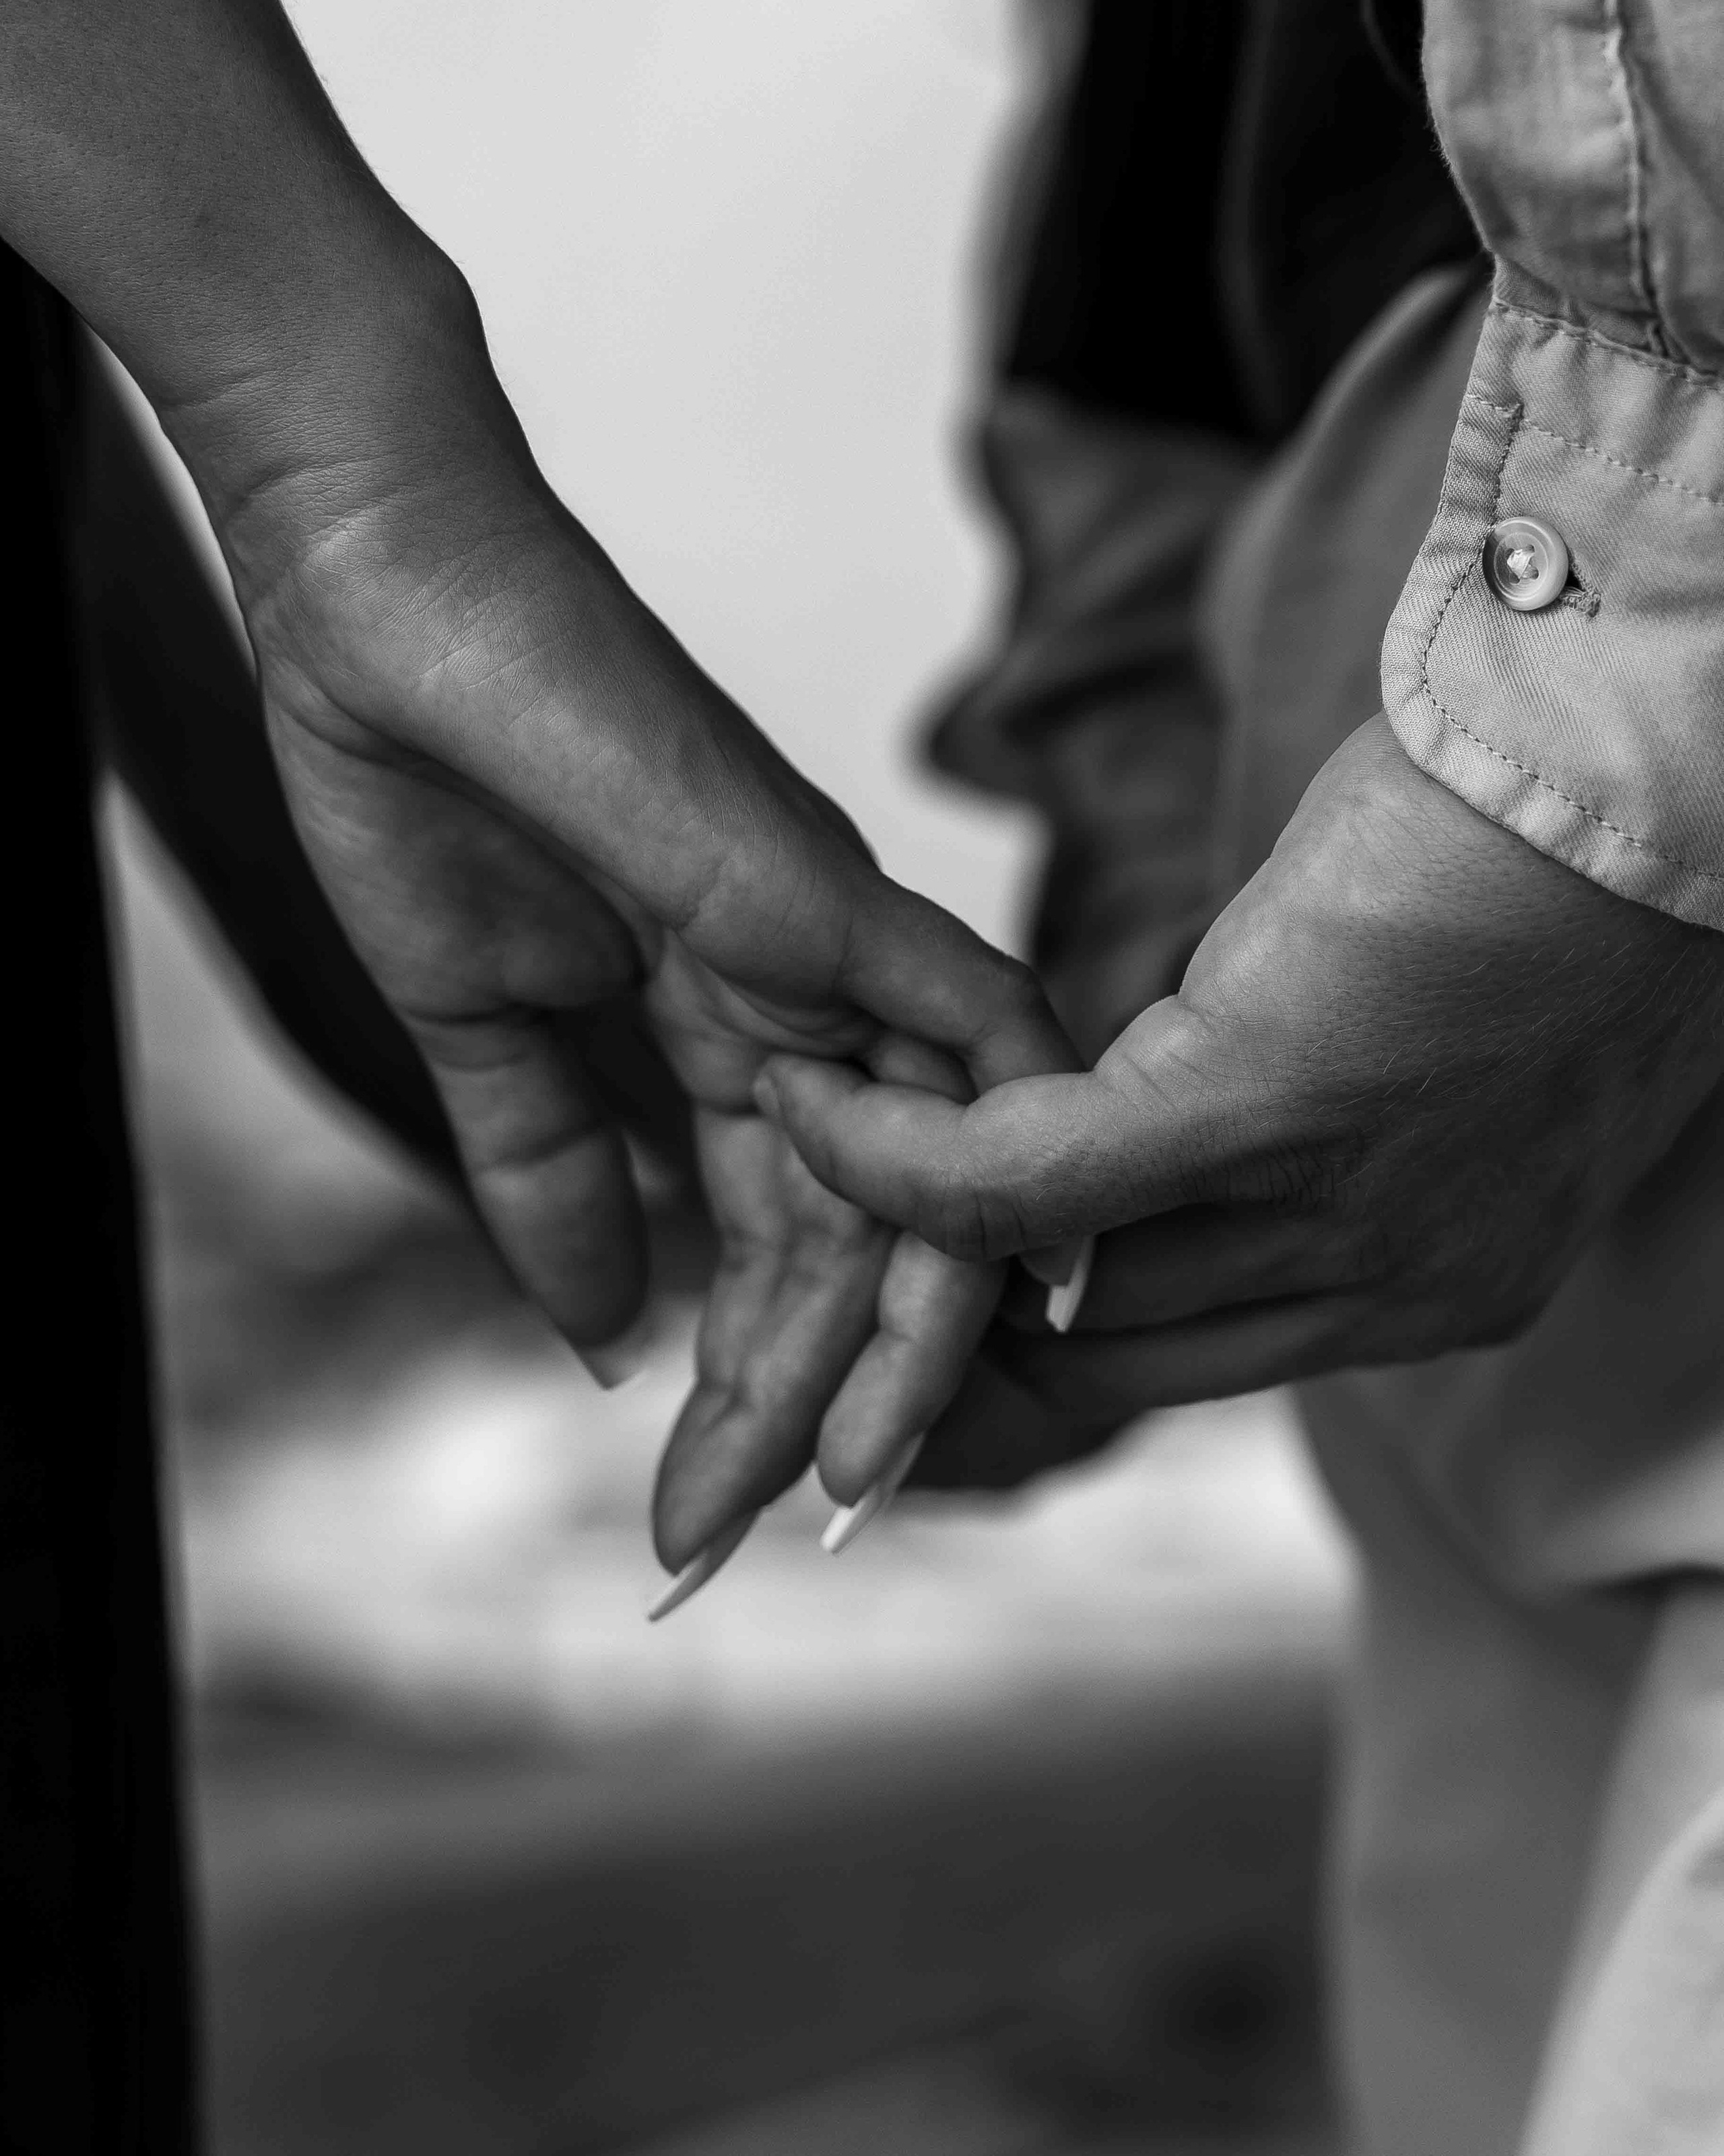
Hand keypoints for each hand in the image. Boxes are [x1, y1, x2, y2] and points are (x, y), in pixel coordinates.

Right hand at [165, 264, 1072, 1549]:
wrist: (382, 605)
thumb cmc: (422, 779)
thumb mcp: (481, 1029)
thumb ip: (551, 1173)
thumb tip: (595, 1339)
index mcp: (737, 1035)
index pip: (777, 1249)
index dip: (740, 1391)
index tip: (684, 1525)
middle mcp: (820, 1009)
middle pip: (864, 1247)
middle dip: (803, 1410)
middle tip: (731, 1550)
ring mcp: (833, 948)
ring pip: (930, 1184)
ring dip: (880, 1350)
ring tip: (817, 1497)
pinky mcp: (821, 886)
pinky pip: (964, 1044)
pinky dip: (956, 1179)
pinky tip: (902, 1321)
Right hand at [760, 715, 1723, 1482]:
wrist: (1650, 762)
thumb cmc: (1549, 864)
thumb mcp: (1427, 1046)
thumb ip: (1288, 1125)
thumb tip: (1141, 1132)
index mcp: (1433, 1282)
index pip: (1180, 1370)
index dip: (1020, 1370)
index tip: (902, 1333)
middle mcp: (1387, 1284)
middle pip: (1095, 1368)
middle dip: (931, 1354)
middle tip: (801, 1300)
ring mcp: (1325, 1207)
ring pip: (1044, 1288)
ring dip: (892, 1245)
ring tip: (792, 1170)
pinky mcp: (1257, 1103)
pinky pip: (1024, 1179)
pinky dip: (904, 1157)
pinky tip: (823, 1105)